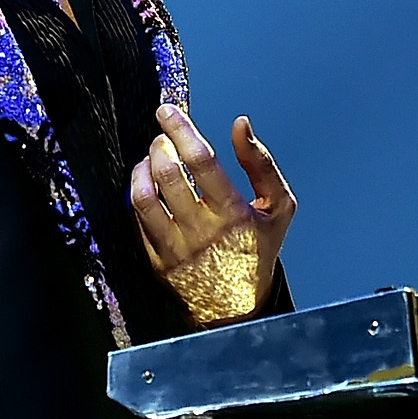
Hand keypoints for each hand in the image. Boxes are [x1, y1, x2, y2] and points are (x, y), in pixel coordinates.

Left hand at [129, 106, 294, 327]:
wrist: (239, 307)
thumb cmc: (259, 248)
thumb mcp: (279, 207)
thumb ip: (261, 164)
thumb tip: (240, 125)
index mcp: (234, 214)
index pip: (201, 161)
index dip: (181, 130)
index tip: (169, 111)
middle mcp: (203, 232)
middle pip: (169, 175)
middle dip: (160, 145)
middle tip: (162, 134)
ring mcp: (177, 249)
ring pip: (145, 198)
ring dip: (143, 168)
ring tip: (150, 157)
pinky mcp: (158, 261)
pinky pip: (138, 221)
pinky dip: (138, 194)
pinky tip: (146, 183)